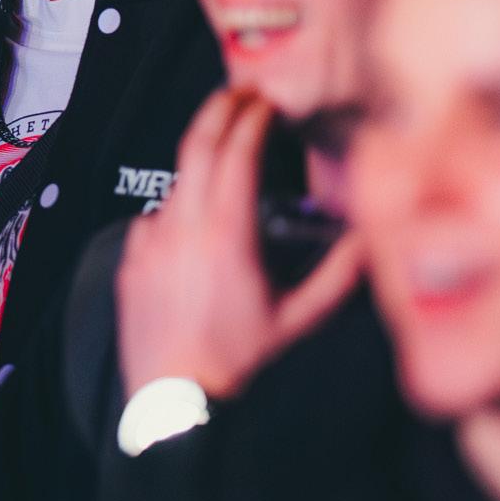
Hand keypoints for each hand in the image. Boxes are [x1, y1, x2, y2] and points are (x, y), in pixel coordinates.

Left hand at [116, 88, 362, 400]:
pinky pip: (154, 219)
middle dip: (220, 109)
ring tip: (227, 168)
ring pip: (178, 183)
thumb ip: (337, 277)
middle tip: (240, 93)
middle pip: (198, 144)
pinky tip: (194, 229)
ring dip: (202, 165)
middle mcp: (183, 226)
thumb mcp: (296, 322)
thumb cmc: (236, 365)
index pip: (237, 151)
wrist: (172, 407)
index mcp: (226, 234)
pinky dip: (177, 212)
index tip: (267, 100)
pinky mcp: (130, 259)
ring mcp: (149, 240)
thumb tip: (369, 240)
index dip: (253, 117)